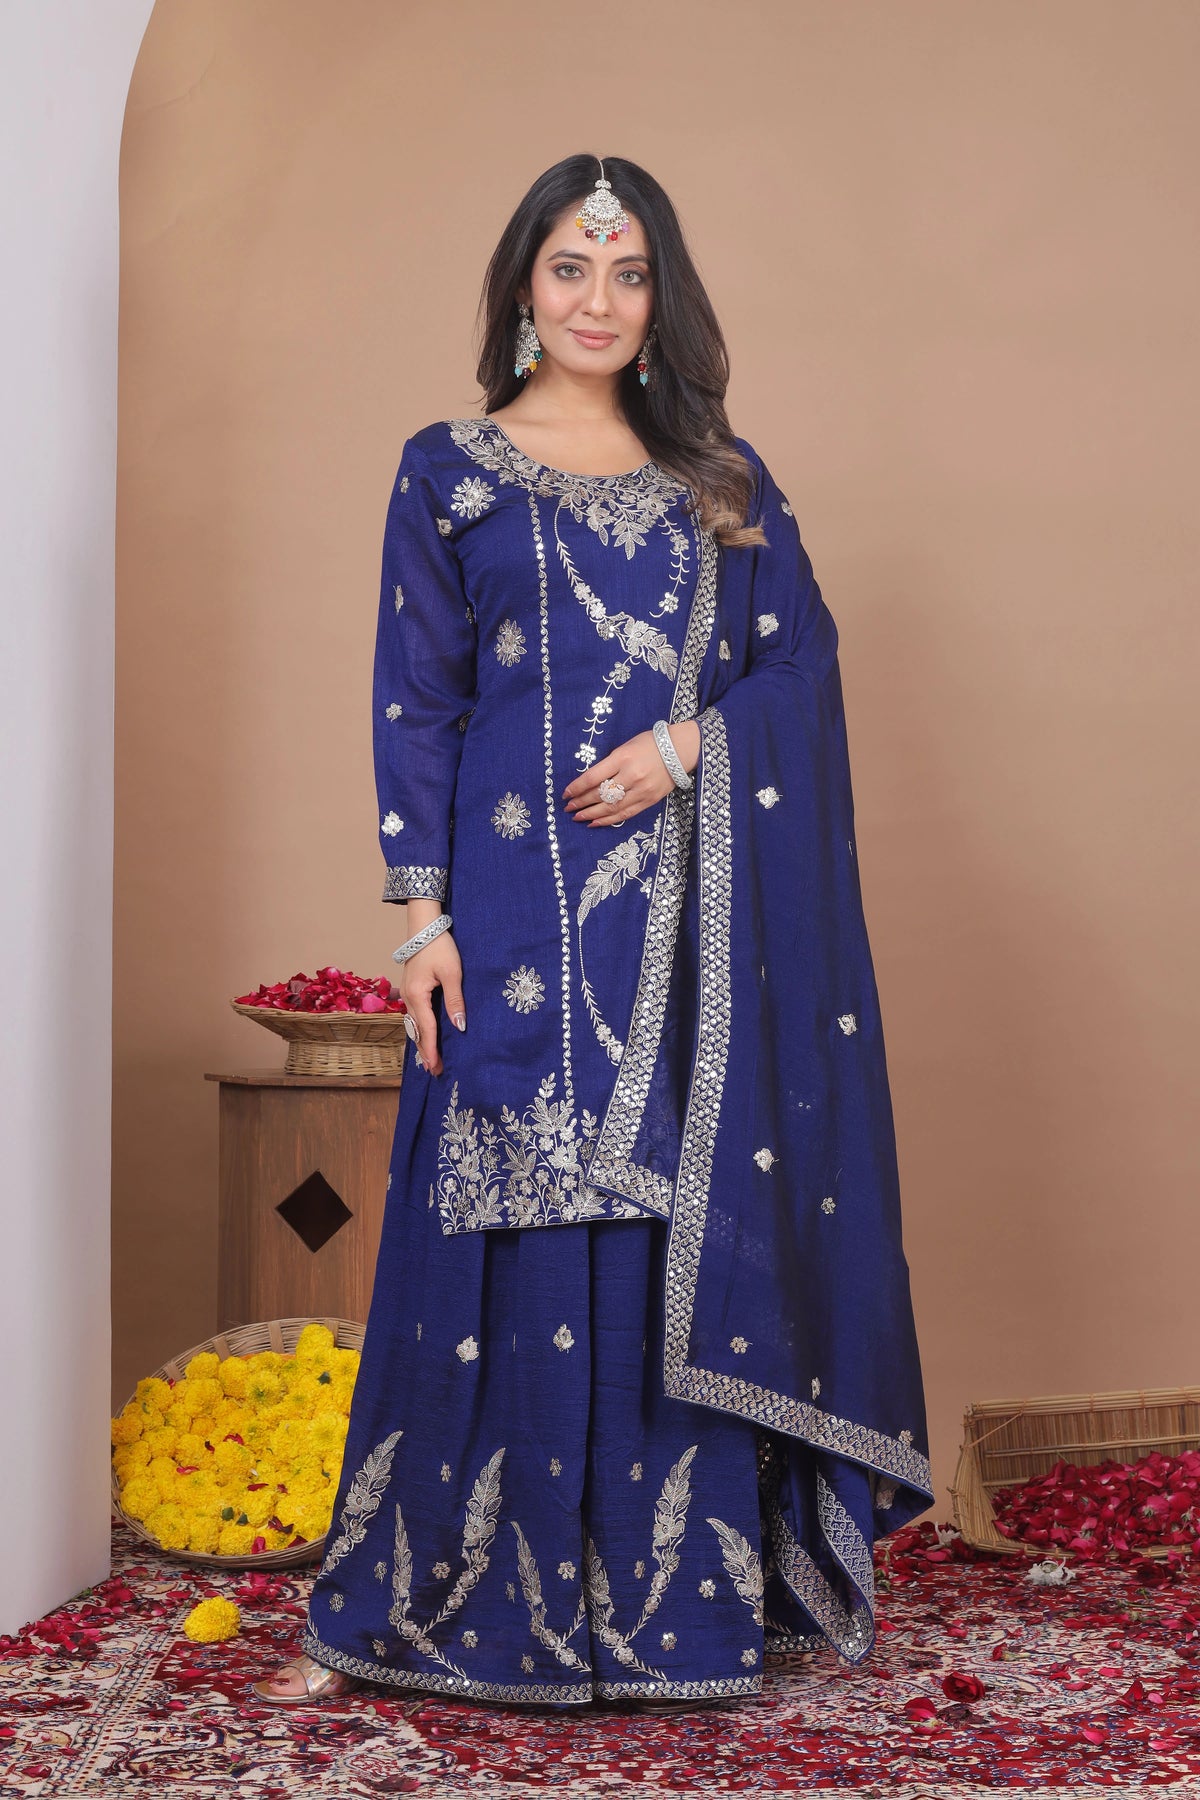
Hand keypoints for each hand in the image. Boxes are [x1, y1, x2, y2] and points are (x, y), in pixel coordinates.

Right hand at [398, 931, 463, 1077]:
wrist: (424, 926)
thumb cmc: (439, 947)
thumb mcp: (452, 973)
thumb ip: (455, 1001)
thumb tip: (460, 1026)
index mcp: (417, 995)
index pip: (426, 1029)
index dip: (431, 1050)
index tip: (435, 1068)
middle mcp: (408, 998)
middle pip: (417, 1031)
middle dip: (425, 1051)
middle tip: (434, 1071)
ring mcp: (408, 993)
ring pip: (414, 1024)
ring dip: (422, 1041)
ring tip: (430, 1058)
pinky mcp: (411, 989)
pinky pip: (415, 1015)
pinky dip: (420, 1028)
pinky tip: (425, 1035)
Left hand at [562, 723, 699, 825]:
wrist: (680, 750)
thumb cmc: (650, 744)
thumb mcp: (625, 746)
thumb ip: (609, 763)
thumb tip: (589, 782)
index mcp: (622, 757)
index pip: (593, 777)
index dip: (576, 788)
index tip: (565, 794)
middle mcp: (631, 775)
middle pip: (600, 794)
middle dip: (581, 802)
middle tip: (568, 808)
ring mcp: (641, 790)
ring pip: (611, 807)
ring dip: (591, 814)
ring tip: (578, 818)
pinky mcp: (649, 800)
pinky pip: (625, 814)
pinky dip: (608, 820)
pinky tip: (595, 823)